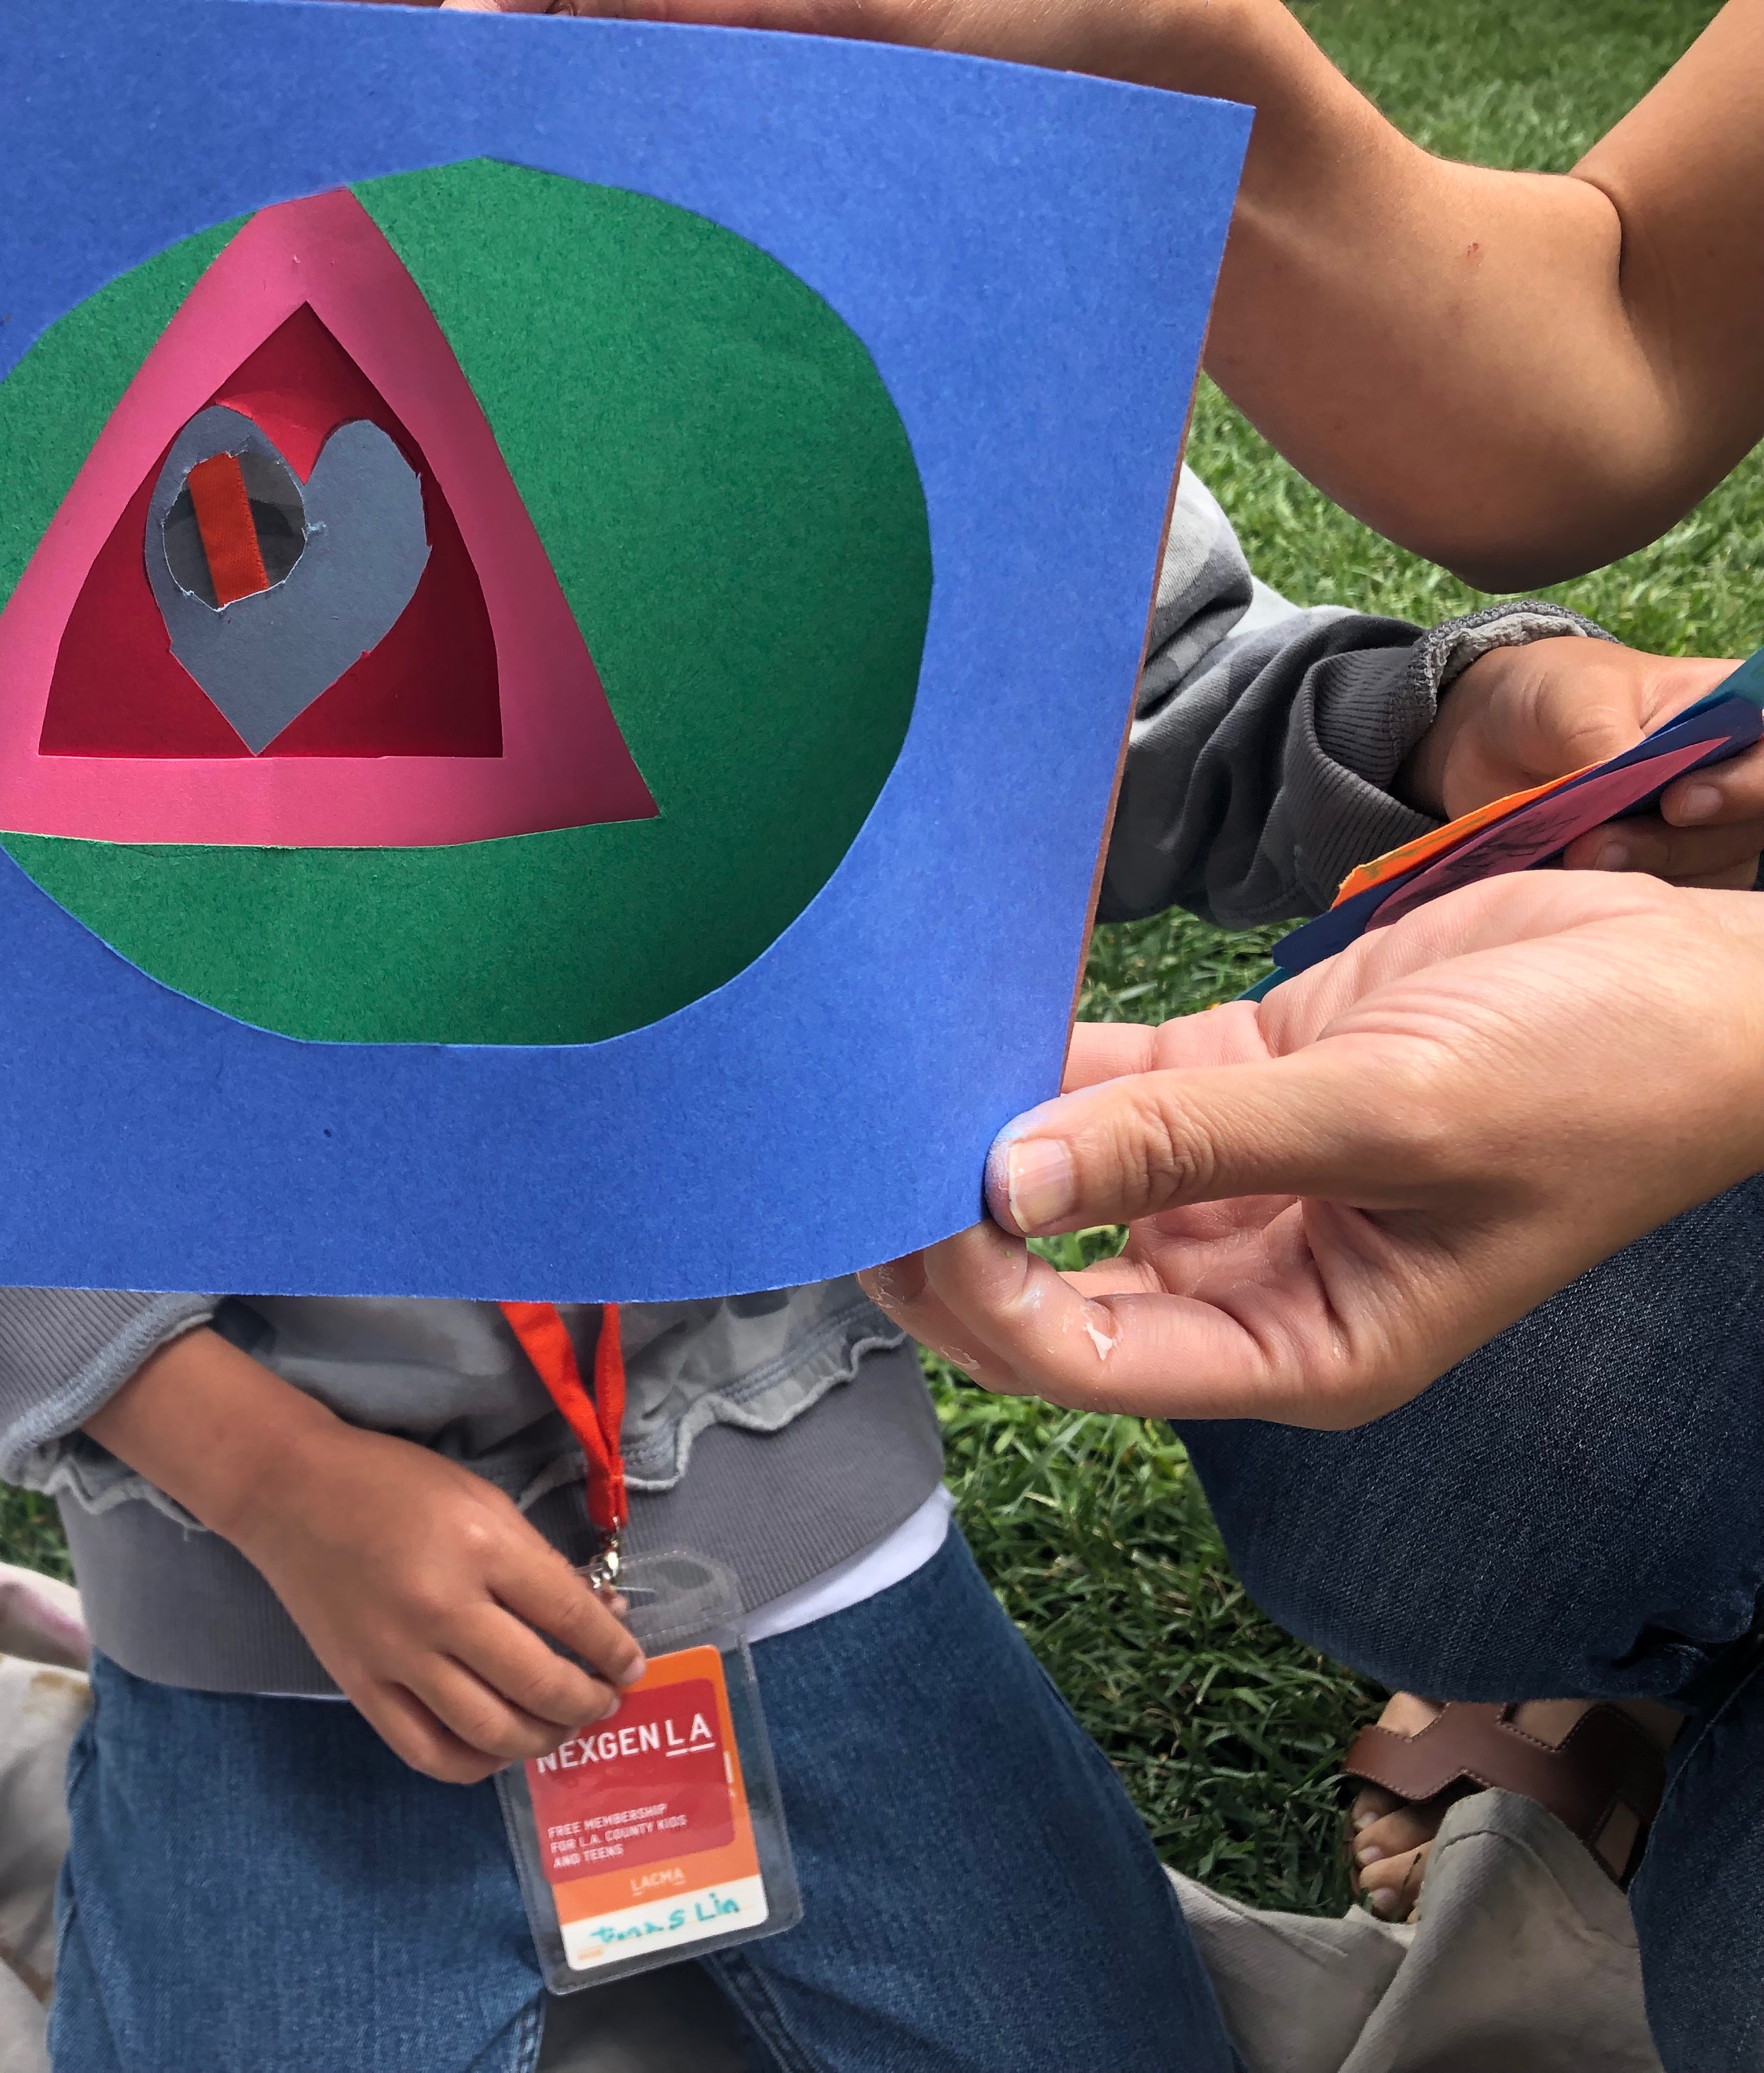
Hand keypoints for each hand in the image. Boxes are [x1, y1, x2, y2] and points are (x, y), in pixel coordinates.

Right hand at [84, 1329, 643, 1781]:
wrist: (290, 1492)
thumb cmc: (394, 1484)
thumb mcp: (482, 1500)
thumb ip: (538, 1563)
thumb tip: (598, 1621)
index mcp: (481, 1547)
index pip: (571, 1617)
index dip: (615, 1651)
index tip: (631, 1665)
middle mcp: (442, 1609)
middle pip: (541, 1685)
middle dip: (589, 1702)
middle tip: (603, 1699)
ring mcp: (398, 1657)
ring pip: (493, 1734)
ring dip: (543, 1739)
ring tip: (558, 1725)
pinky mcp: (361, 1687)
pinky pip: (431, 1753)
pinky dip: (477, 1763)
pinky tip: (498, 1747)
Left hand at [857, 871, 1763, 1427]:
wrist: (1704, 981)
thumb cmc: (1600, 1078)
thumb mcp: (1391, 1117)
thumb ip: (1192, 1147)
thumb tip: (1009, 1179)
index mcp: (1296, 1348)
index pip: (1081, 1358)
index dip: (977, 1303)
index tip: (904, 1217)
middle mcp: (1251, 1281)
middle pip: (1046, 1283)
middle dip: (948, 1234)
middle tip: (845, 1156)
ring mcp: (1241, 1181)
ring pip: (1065, 1174)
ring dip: (981, 1135)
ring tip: (876, 1080)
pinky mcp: (1246, 1084)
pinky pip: (1113, 1084)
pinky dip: (1042, 1057)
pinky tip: (966, 1017)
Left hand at [1399, 638, 1760, 887]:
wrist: (1489, 735)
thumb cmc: (1551, 694)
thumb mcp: (1574, 695)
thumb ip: (1604, 737)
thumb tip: (1623, 781)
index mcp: (1735, 714)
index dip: (1745, 788)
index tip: (1677, 804)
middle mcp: (1731, 776)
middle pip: (1745, 829)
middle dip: (1675, 844)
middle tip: (1598, 844)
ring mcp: (1698, 830)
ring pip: (1708, 872)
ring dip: (1643, 874)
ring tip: (1575, 857)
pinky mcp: (1655, 870)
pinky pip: (1664, 899)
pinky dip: (1619, 896)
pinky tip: (1572, 882)